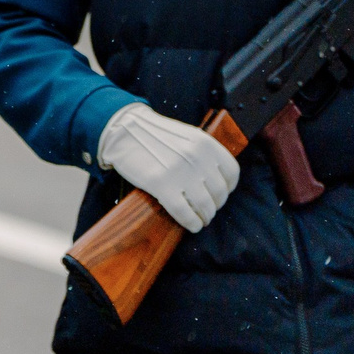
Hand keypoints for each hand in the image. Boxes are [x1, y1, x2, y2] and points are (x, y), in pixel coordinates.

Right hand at [98, 101, 238, 232]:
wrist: (121, 129)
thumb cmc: (153, 134)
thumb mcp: (186, 136)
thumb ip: (203, 154)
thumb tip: (214, 179)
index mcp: (206, 144)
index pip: (231, 173)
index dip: (228, 188)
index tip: (219, 194)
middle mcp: (197, 158)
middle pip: (219, 193)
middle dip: (215, 205)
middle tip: (207, 210)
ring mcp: (180, 172)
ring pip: (205, 206)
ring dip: (205, 217)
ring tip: (200, 219)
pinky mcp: (161, 185)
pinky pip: (185, 212)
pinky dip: (191, 222)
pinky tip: (191, 225)